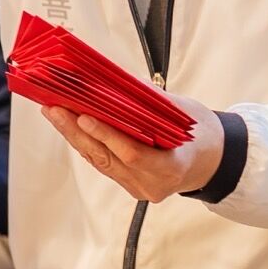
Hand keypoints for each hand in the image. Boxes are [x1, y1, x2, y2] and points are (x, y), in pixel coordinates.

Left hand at [46, 93, 224, 202]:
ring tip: (53, 111)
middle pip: (107, 158)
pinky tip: (69, 125)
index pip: (132, 153)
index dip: (106, 135)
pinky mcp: (130, 185)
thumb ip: (149, 101)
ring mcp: (139, 188)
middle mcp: (153, 184)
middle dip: (77, 131)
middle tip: (54, 107)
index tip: (83, 116)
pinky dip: (86, 143)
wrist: (214, 161)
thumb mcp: (182, 111)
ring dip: (74, 136)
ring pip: (100, 161)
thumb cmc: (199, 132)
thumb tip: (113, 80)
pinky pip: (104, 164)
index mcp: (172, 167)